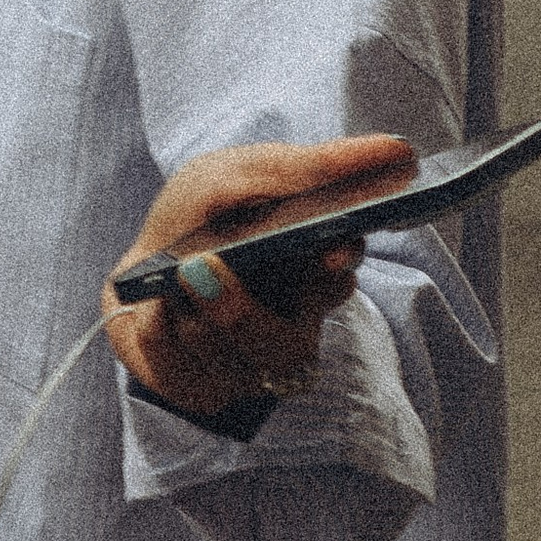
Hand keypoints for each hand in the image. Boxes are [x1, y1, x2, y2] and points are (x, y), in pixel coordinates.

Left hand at [103, 135, 416, 419]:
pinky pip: (182, 376)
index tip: (325, 253)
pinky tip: (153, 305)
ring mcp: (245, 368)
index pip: (337, 284)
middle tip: (203, 265)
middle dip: (241, 311)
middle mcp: (289, 332)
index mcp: (313, 279)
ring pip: (228, 365)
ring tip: (175, 276)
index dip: (331, 273)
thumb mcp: (243, 174)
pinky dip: (160, 331)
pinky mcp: (200, 389)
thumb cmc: (205, 216)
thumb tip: (397, 152)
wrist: (143, 262)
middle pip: (285, 348)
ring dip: (191, 313)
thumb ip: (308, 169)